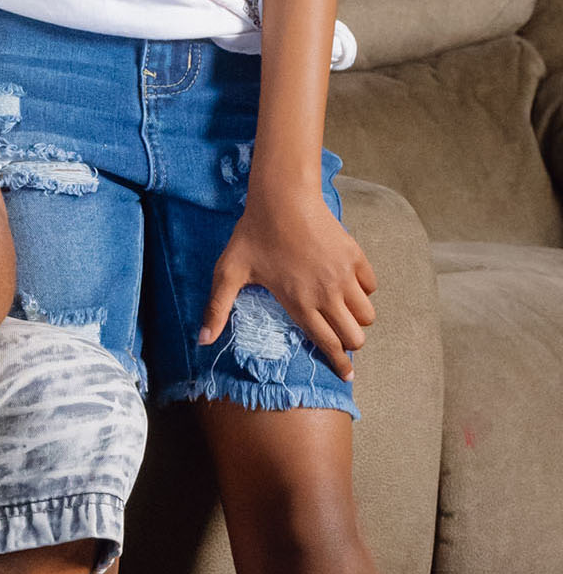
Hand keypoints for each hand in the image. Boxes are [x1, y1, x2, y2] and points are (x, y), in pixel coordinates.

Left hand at [201, 188, 374, 377]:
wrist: (282, 198)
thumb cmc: (253, 235)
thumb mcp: (228, 272)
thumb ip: (217, 308)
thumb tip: (202, 341)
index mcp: (300, 303)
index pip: (327, 343)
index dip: (338, 363)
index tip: (346, 375)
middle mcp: (327, 294)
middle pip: (354, 336)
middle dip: (348, 343)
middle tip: (337, 337)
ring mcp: (345, 276)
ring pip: (367, 314)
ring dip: (357, 319)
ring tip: (341, 312)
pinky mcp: (356, 257)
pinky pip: (371, 286)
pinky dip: (362, 291)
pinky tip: (346, 285)